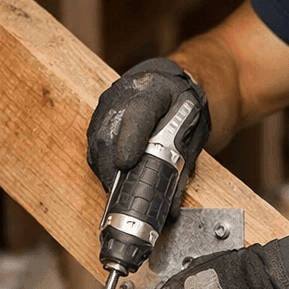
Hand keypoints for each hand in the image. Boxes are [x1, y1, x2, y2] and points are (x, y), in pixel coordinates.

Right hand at [87, 58, 210, 219]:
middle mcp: (125, 94)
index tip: (126, 164)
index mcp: (155, 91)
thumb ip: (184, 163)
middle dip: (113, 169)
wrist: (167, 82)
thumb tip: (171, 206)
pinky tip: (114, 177)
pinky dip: (102, 165)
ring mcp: (107, 104)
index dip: (130, 139)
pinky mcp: (97, 116)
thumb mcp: (194, 128)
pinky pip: (94, 145)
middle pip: (110, 133)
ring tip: (119, 192)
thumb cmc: (182, 107)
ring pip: (97, 142)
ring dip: (106, 171)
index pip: (139, 113)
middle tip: (123, 195)